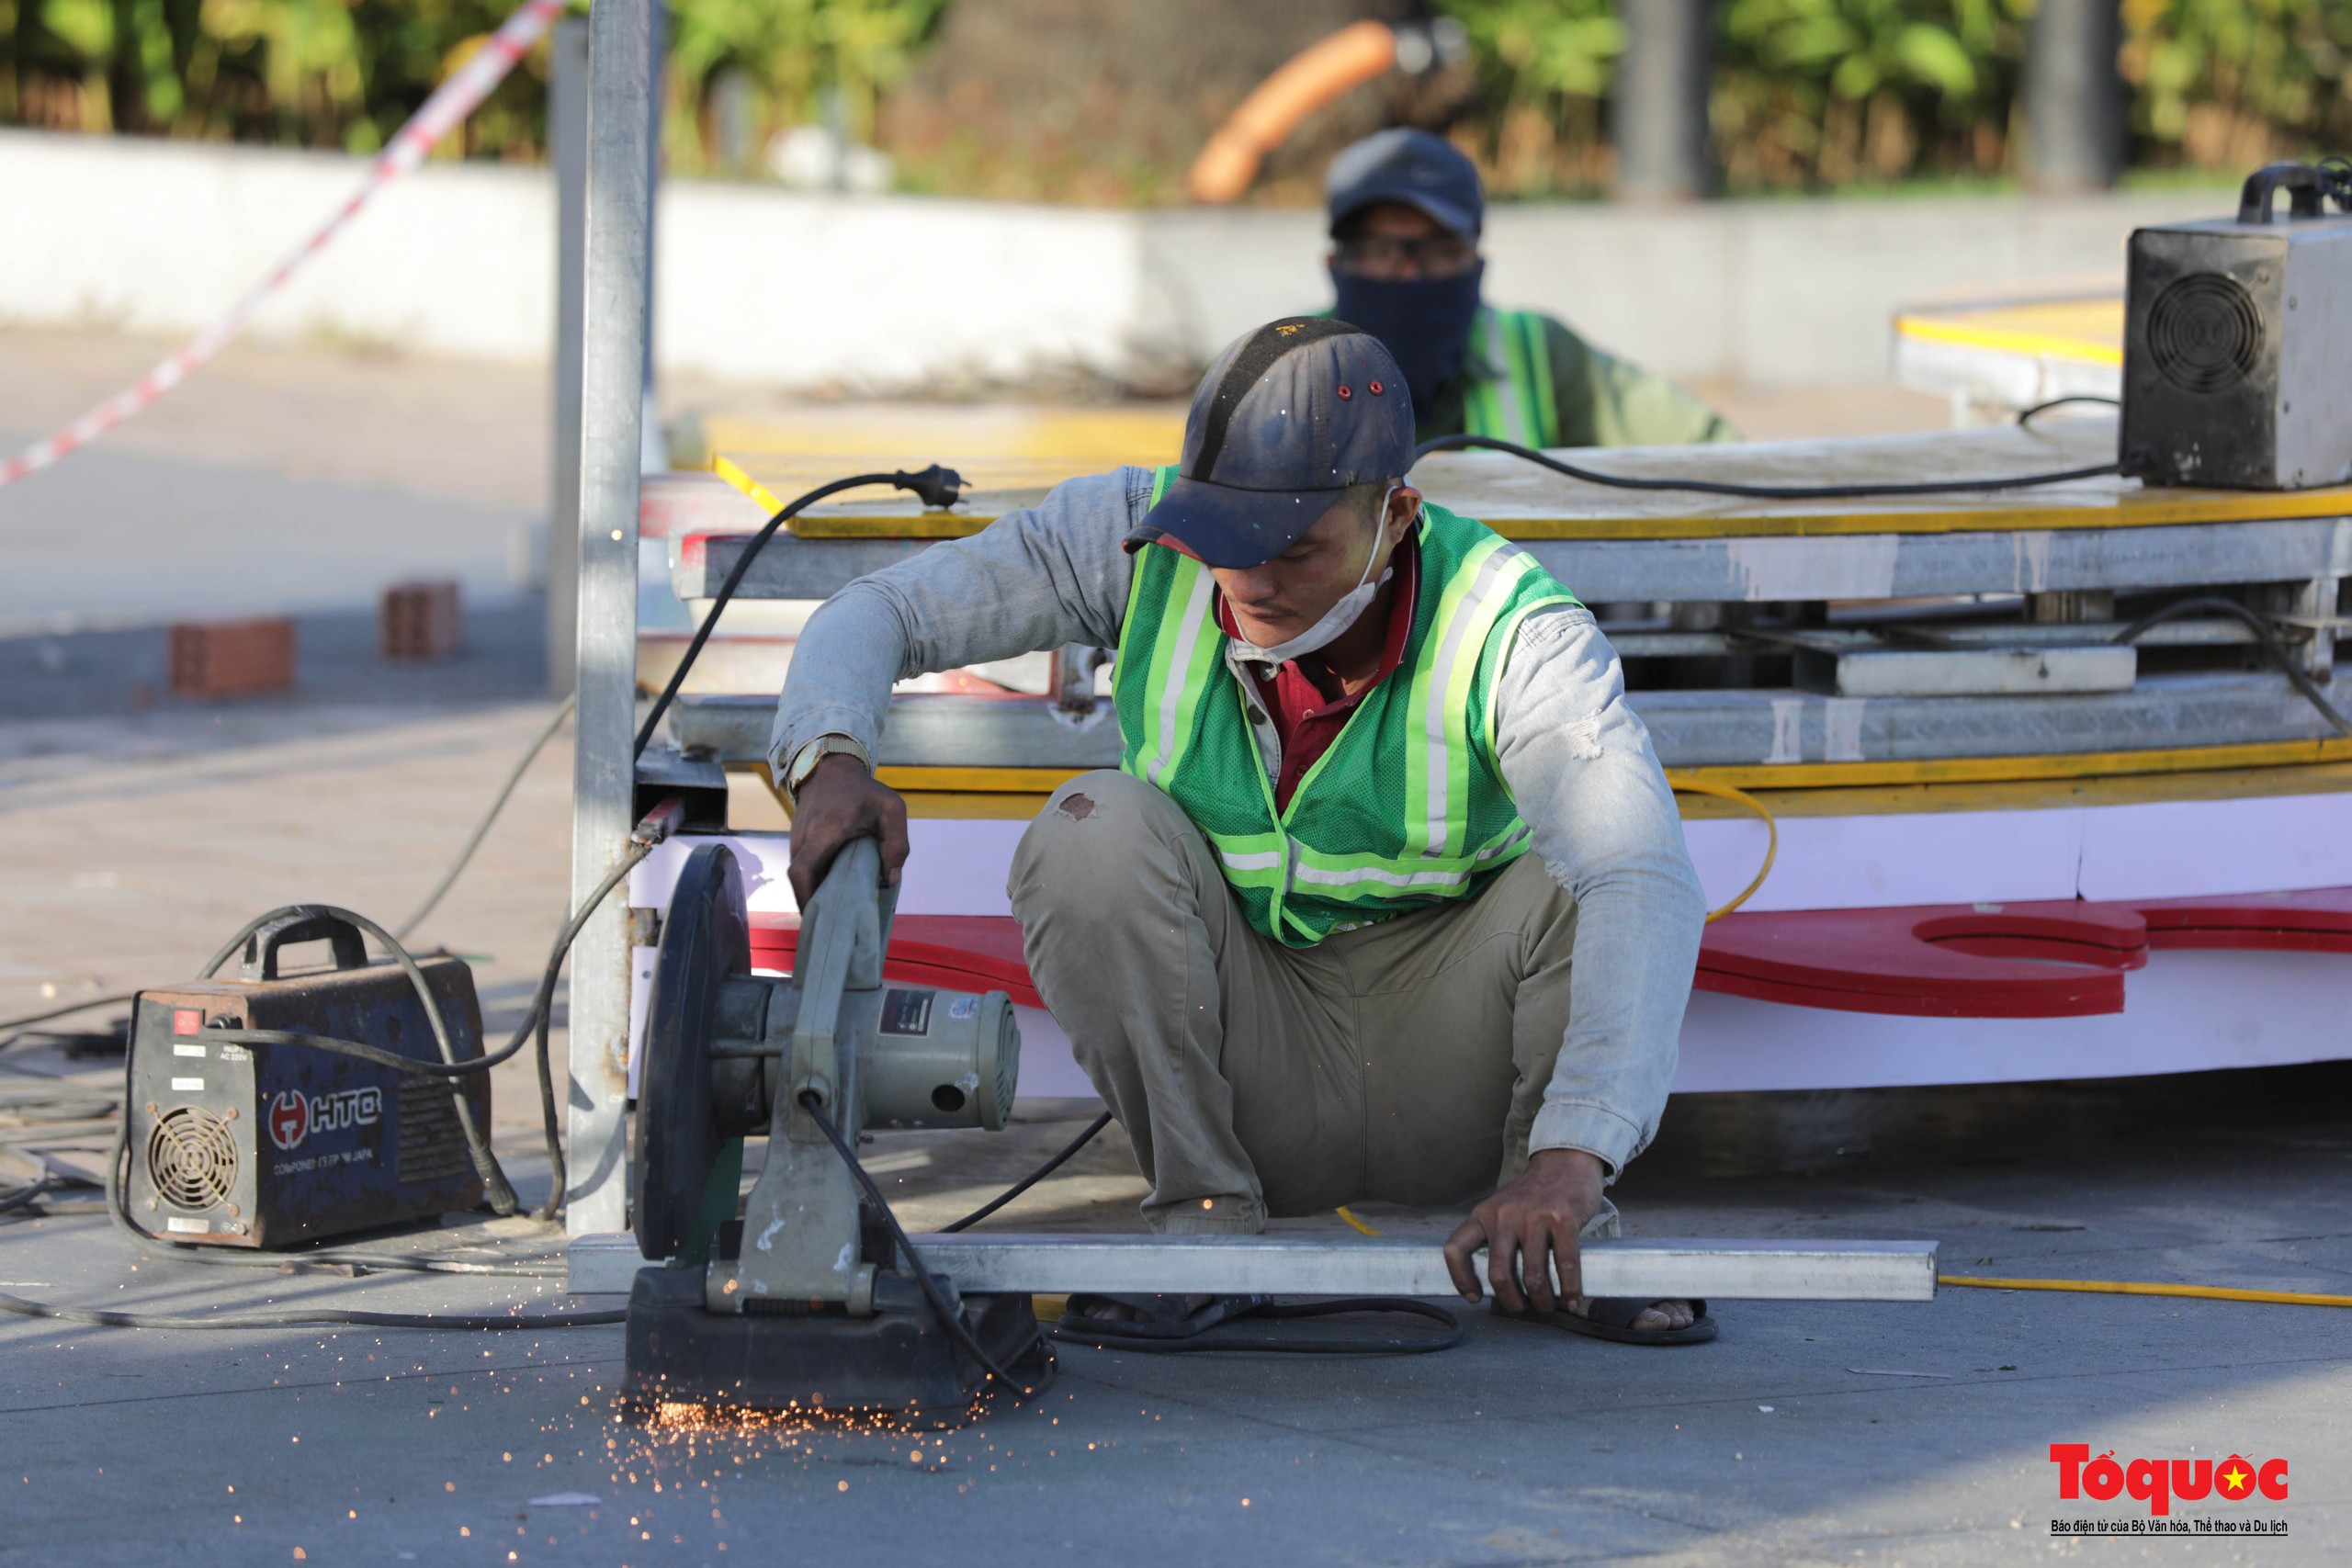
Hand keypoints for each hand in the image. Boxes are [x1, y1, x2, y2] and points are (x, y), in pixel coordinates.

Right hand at [785, 753, 909, 906]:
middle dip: (815, 903)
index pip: (801, 872)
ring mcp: (796, 840)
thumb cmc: (864, 792)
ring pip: (802, 875)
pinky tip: (836, 890)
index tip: (819, 916)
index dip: (806, 898)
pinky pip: (804, 867)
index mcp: (823, 832)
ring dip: (817, 891)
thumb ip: (897, 844)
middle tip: (838, 923)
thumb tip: (890, 880)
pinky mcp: (798, 843)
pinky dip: (817, 880)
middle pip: (799, 881)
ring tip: (840, 909)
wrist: (831, 770)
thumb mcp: (891, 809)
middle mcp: (803, 839)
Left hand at [1442, 1148, 1606, 1314]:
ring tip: (1547, 1305)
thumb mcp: (1502, 1208)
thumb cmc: (1533, 1195)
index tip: (1474, 1297)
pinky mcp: (1564, 1219)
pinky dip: (1570, 1289)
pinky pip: (1565, 1265)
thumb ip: (1496, 1237)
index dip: (1460, 1278)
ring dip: (1541, 1300)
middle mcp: (1505, 1215)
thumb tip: (1499, 1285)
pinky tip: (1572, 1299)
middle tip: (1521, 1308)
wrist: (1565, 1161)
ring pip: (1533, 1276)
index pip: (1456, 1249)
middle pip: (1498, 1273)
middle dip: (1511, 1301)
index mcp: (1484, 1214)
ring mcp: (1535, 1217)